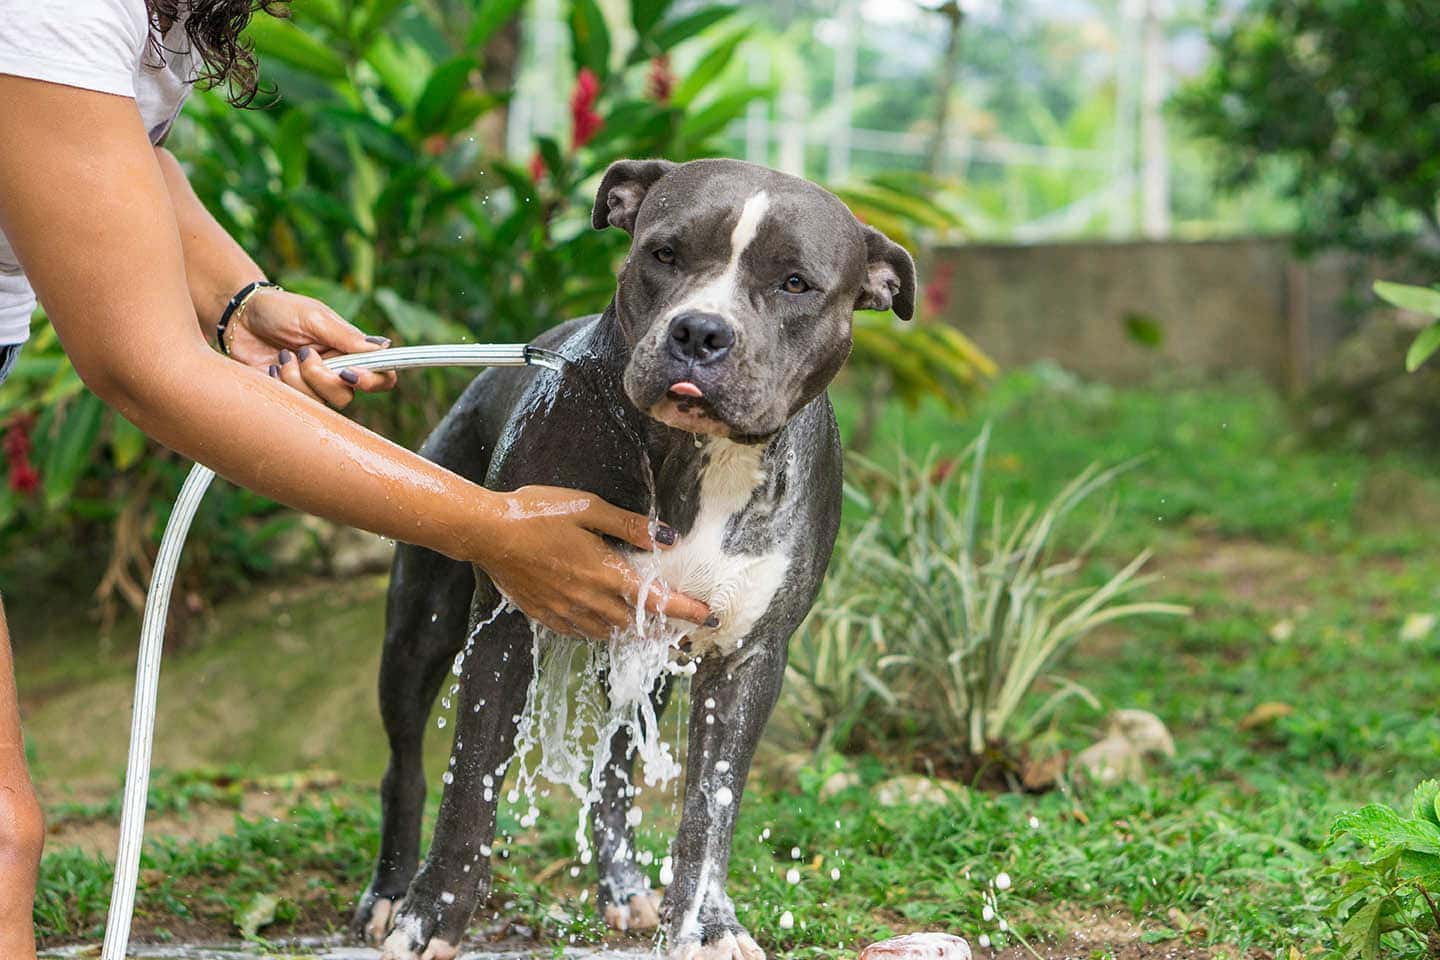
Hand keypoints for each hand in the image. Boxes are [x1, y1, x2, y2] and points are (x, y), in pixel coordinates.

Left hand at [226, 289, 397, 407]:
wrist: (240, 317)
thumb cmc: (281, 310)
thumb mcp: (314, 317)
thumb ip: (346, 336)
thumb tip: (384, 347)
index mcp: (349, 352)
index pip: (381, 376)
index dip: (373, 381)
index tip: (349, 373)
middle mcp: (335, 373)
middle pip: (346, 397)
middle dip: (322, 378)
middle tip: (304, 354)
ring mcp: (311, 388)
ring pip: (319, 404)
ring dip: (297, 379)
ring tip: (283, 357)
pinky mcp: (289, 396)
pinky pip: (295, 405)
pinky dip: (282, 385)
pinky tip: (272, 368)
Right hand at [472, 485, 711, 639]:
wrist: (487, 533)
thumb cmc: (538, 513)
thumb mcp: (589, 508)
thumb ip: (630, 526)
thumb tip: (668, 538)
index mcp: (605, 573)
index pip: (657, 601)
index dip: (686, 611)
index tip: (708, 617)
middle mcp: (589, 599)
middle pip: (637, 625)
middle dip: (662, 627)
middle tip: (680, 625)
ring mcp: (566, 611)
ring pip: (609, 633)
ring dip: (632, 632)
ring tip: (647, 627)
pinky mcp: (546, 615)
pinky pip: (581, 633)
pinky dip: (600, 631)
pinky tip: (603, 623)